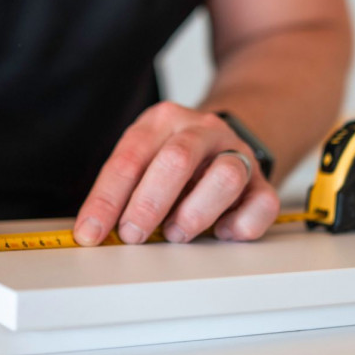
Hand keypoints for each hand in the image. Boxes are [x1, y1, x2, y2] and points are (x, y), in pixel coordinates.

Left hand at [73, 102, 279, 246]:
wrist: (222, 139)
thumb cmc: (171, 157)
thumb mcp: (142, 158)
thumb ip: (122, 188)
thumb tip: (94, 230)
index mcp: (163, 120)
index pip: (130, 158)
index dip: (107, 199)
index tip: (91, 232)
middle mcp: (202, 130)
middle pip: (177, 160)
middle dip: (149, 203)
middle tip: (133, 235)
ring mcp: (235, 153)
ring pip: (226, 176)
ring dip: (195, 213)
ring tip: (175, 233)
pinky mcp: (262, 181)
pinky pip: (262, 203)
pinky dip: (241, 224)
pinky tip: (220, 232)